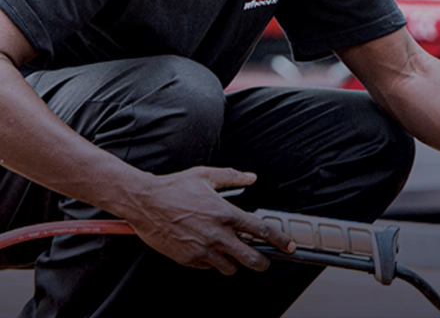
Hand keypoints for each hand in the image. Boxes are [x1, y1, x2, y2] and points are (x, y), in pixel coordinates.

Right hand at [119, 167, 295, 275]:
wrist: (145, 202)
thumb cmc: (174, 187)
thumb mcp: (206, 176)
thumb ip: (232, 176)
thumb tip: (251, 177)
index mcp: (226, 214)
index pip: (262, 231)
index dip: (280, 241)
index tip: (288, 246)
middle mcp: (217, 234)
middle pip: (252, 259)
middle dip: (262, 262)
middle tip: (263, 260)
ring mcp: (203, 250)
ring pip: (231, 268)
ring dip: (235, 262)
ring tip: (231, 251)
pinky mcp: (188, 259)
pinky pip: (209, 267)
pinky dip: (213, 262)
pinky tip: (208, 248)